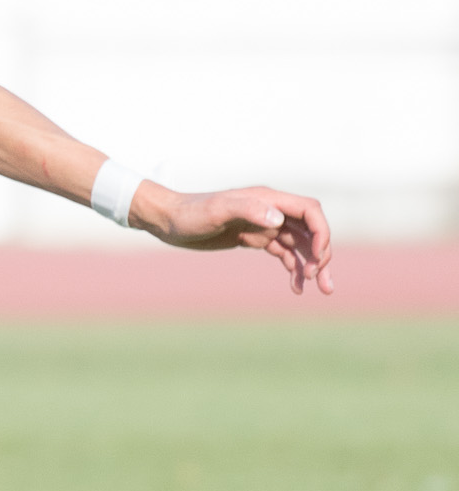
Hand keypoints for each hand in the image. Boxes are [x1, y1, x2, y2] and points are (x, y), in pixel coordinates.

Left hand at [134, 184, 333, 295]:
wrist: (168, 220)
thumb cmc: (190, 213)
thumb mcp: (216, 211)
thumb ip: (247, 210)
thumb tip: (278, 219)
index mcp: (267, 199)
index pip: (309, 211)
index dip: (321, 232)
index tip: (317, 258)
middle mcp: (270, 211)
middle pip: (310, 230)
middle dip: (321, 254)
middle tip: (320, 282)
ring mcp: (264, 225)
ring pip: (299, 245)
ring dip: (312, 265)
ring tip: (320, 290)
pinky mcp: (254, 238)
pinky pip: (283, 253)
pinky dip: (293, 268)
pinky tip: (296, 287)